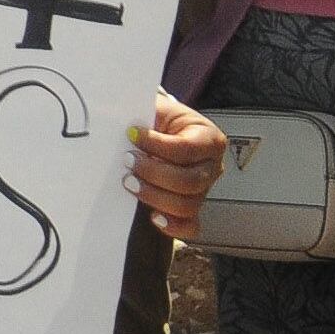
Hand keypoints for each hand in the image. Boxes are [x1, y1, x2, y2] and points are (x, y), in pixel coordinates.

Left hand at [128, 92, 226, 241]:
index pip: (187, 149)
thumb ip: (145, 114)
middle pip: (190, 181)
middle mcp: (212, 166)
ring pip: (187, 204)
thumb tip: (123, 126)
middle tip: (128, 161)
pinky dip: (174, 225)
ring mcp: (204, 189)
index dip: (157, 145)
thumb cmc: (158, 118)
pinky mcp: (192, 206)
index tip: (131, 134)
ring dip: (154, 195)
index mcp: (209, 138)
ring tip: (130, 182)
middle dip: (153, 173)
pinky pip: (191, 225)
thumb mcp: (156, 108)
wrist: (160, 127)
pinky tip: (154, 217)